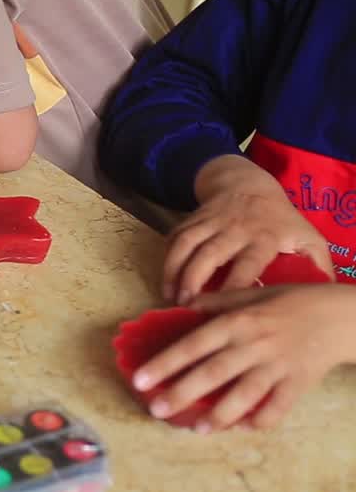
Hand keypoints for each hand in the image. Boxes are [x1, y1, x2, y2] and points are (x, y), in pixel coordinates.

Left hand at [133, 284, 354, 430]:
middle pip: (213, 373)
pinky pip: (277, 407)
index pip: (193, 344)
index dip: (165, 363)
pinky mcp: (298, 383)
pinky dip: (260, 419)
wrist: (340, 315)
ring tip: (196, 429)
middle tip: (156, 410)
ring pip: (244, 394)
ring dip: (219, 414)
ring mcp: (277, 365)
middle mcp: (254, 344)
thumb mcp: (251, 294)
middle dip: (181, 393)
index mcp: (237, 322)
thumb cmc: (290, 302)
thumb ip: (216, 303)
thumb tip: (182, 306)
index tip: (140, 380)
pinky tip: (242, 428)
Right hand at [166, 155, 332, 303]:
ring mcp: (209, 222)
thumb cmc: (280, 220)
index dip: (234, 284)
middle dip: (193, 280)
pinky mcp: (191, 219)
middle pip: (209, 254)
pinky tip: (166, 279)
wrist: (248, 184)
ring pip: (185, 245)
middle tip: (184, 305)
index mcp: (264, 237)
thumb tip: (325, 293)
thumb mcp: (307, 237)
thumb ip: (317, 265)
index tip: (225, 307)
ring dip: (173, 271)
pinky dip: (166, 259)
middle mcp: (234, 228)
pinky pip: (174, 238)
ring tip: (169, 296)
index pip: (247, 263)